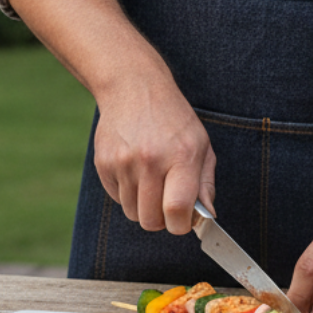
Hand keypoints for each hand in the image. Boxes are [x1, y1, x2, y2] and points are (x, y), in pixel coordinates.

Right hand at [94, 72, 215, 234]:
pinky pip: (116, 198)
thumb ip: (206, 183)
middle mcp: (150, 161)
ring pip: (132, 213)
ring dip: (143, 206)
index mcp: (181, 156)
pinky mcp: (104, 163)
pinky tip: (134, 170)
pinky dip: (127, 193)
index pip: (177, 210)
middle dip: (161, 220)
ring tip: (150, 181)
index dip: (181, 225)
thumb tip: (208, 215)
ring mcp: (123, 162)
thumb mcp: (201, 144)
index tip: (182, 220)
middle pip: (150, 220)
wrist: (134, 88)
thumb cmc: (173, 119)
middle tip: (166, 203)